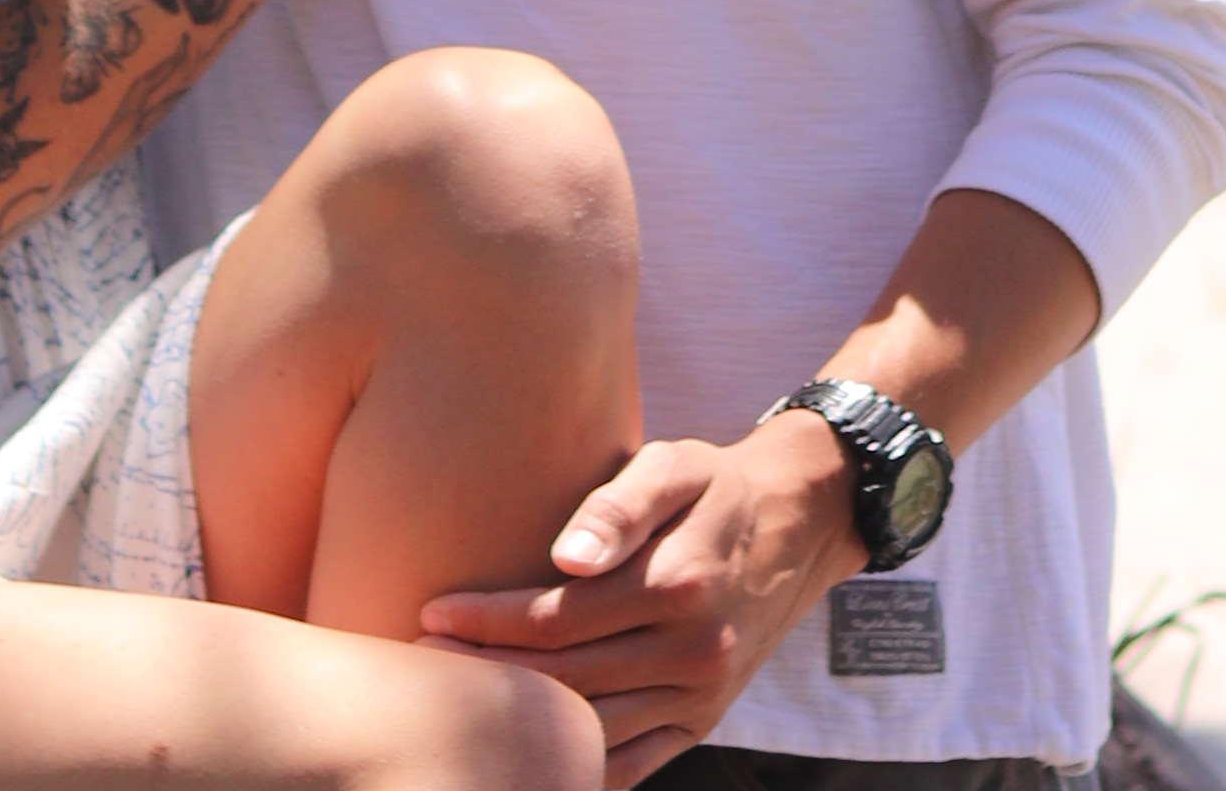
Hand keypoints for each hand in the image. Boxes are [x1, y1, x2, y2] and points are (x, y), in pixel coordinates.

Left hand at [423, 413, 861, 785]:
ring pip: (592, 729)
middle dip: (487, 673)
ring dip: (522, 721)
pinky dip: (579, 768)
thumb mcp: (674, 465)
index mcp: (679, 583)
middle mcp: (694, 650)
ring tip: (463, 703)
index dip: (488, 623)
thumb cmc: (716, 484)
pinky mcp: (704, 720)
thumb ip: (620, 505)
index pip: (558, 620)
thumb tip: (568, 557)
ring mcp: (701, 694)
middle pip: (565, 680)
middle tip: (424, 662)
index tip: (432, 613)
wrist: (801, 522)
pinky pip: (632, 763)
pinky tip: (530, 753)